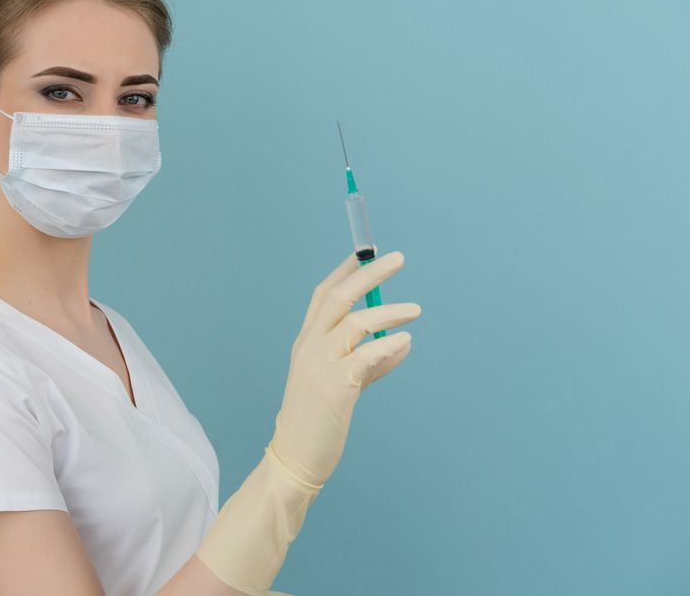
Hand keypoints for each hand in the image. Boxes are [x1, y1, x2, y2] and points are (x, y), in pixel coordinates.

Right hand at [268, 250, 420, 488]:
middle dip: (370, 274)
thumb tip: (403, 344)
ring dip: (389, 312)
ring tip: (415, 311)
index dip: (346, 271)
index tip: (367, 254)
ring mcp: (319, 365)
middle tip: (398, 260)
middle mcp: (309, 347)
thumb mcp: (343, 384)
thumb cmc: (318, 420)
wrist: (296, 457)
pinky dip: (388, 344)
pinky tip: (405, 342)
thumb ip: (370, 362)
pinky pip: (366, 356)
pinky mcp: (334, 387)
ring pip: (356, 322)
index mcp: (306, 342)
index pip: (324, 295)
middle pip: (340, 297)